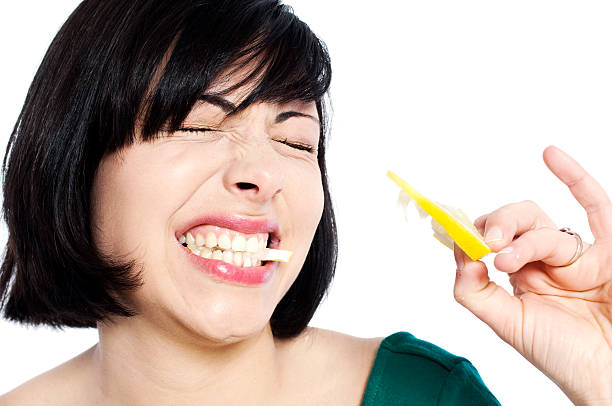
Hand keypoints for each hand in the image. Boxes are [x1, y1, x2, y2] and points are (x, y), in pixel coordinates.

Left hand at [453, 146, 611, 405]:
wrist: (605, 375)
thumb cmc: (562, 356)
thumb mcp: (507, 324)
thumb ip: (475, 291)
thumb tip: (459, 252)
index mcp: (520, 277)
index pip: (490, 240)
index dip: (471, 231)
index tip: (447, 223)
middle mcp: (545, 261)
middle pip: (514, 222)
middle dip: (496, 225)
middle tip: (487, 240)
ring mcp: (577, 255)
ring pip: (542, 224)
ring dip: (523, 236)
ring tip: (508, 259)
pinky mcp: (608, 252)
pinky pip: (596, 207)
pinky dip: (575, 178)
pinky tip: (551, 154)